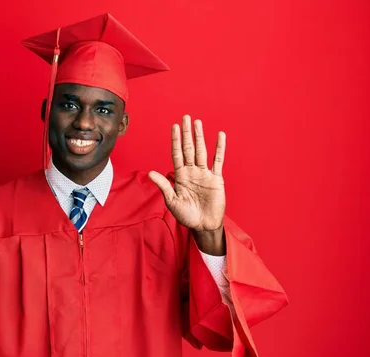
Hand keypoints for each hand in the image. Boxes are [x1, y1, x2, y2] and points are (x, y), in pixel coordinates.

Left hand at [149, 115, 225, 252]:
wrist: (203, 225)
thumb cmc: (186, 215)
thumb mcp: (172, 201)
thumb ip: (163, 185)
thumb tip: (150, 172)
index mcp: (180, 176)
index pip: (177, 154)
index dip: (176, 140)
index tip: (174, 127)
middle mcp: (192, 171)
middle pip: (189, 148)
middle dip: (187, 133)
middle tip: (185, 118)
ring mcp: (204, 174)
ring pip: (202, 151)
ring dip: (200, 137)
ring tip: (198, 123)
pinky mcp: (216, 178)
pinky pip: (218, 160)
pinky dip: (219, 148)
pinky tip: (219, 136)